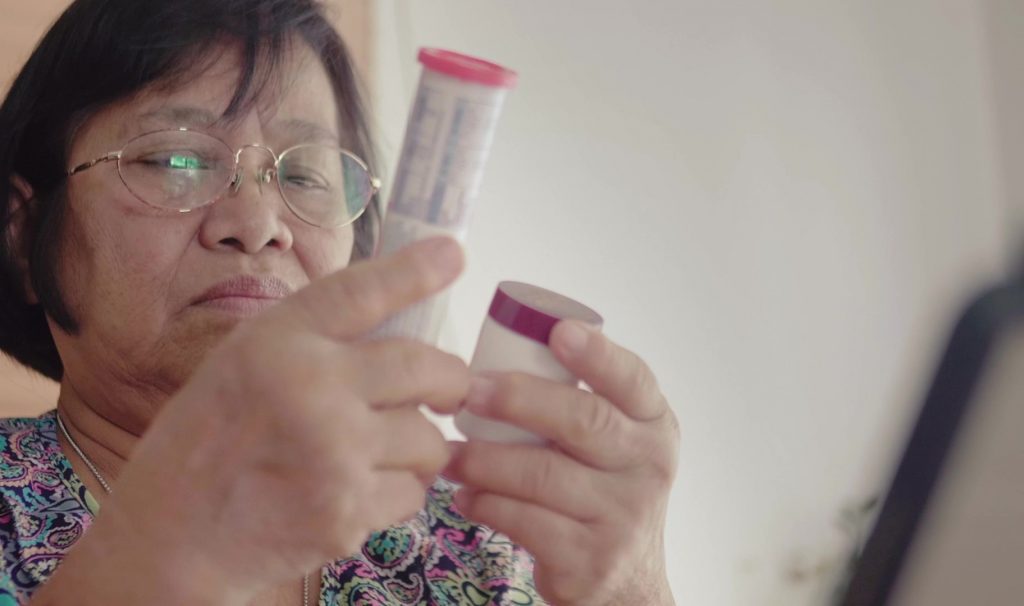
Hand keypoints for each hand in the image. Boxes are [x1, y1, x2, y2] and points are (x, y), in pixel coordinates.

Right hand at [50, 237, 469, 603]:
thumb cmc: (210, 440)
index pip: (361, 292)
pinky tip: (358, 491)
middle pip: (427, 369)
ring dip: (417, 448)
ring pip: (429, 439)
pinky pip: (413, 492)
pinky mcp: (347, 513)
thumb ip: (316, 341)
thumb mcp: (245, 362)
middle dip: (450, 383)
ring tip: (377, 453)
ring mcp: (333, 454)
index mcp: (277, 341)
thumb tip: (403, 322)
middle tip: (446, 392)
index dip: (415, 271)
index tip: (453, 254)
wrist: (172, 535)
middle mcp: (309, 388)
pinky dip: (398, 493)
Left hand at [444, 321, 679, 605]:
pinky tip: (465, 495)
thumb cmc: (603, 492)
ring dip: (484, 459)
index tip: (558, 332)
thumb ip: (582, 404)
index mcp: (654, 425)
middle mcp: (648, 467)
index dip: (597, 354)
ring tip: (449, 453)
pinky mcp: (589, 561)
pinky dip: (485, 503)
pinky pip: (524, 520)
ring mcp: (622, 517)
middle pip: (583, 421)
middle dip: (519, 400)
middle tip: (469, 392)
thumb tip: (499, 351)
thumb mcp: (616, 446)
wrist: (627, 584)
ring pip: (542, 474)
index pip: (633, 380)